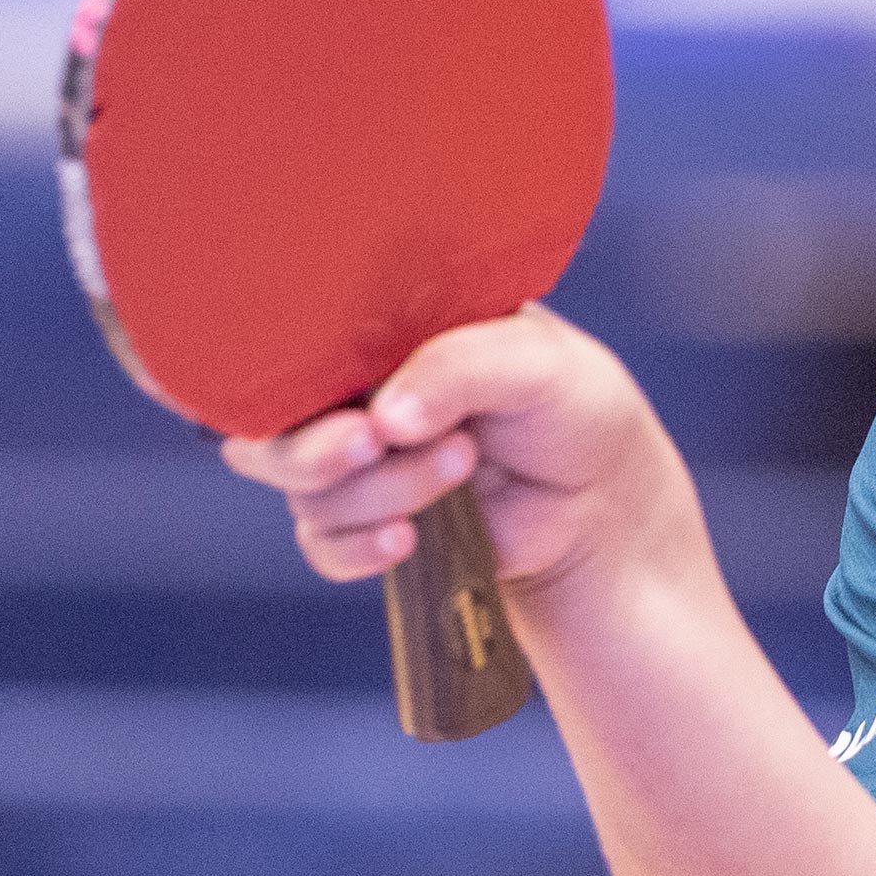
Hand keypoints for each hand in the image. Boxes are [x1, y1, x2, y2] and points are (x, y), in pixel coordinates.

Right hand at [218, 303, 698, 597]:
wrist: (604, 504)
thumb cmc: (572, 408)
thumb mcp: (535, 362)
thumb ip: (459, 368)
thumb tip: (384, 417)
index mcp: (378, 327)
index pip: (290, 335)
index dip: (279, 363)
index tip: (311, 387)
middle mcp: (352, 393)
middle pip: (271, 425)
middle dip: (315, 446)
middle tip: (375, 441)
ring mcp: (357, 463)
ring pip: (307, 489)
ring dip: (380, 488)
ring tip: (462, 464)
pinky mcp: (369, 524)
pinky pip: (322, 545)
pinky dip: (356, 548)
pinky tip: (407, 538)